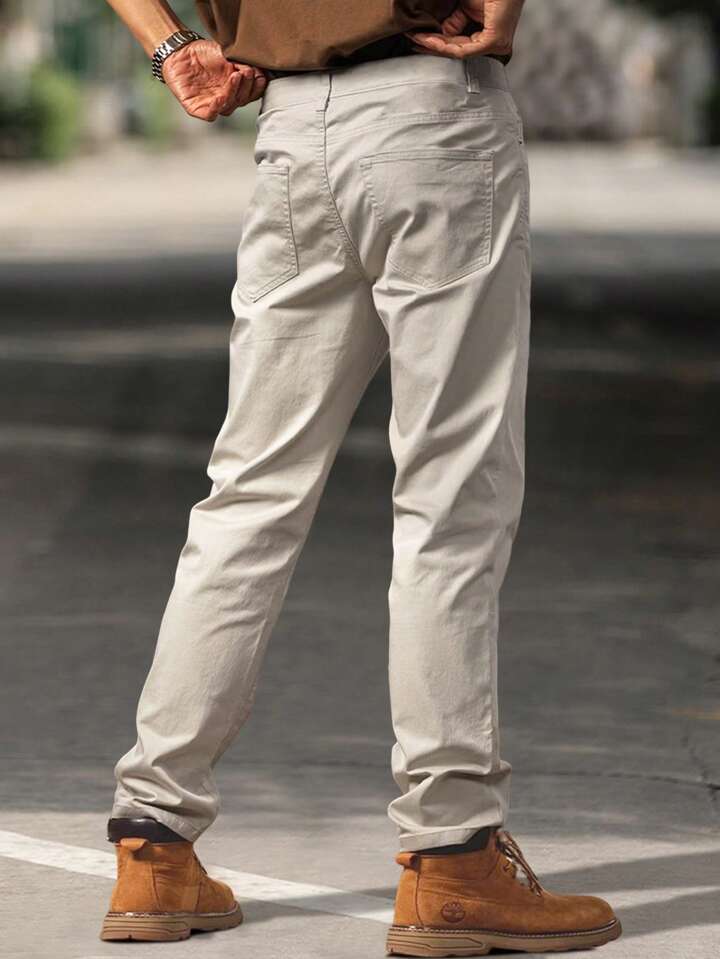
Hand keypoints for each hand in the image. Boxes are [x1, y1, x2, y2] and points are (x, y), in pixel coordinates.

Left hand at [162, 39, 266, 120]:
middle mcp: (226, 99)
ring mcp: (212, 105)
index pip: (251, 94)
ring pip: (228, 108)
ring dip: (233, 94)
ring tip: (235, 78)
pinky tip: (220, 96)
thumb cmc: (204, 53)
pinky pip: (210, 114)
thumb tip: (257, 71)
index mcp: (235, 89)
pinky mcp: (197, 109)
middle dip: (246, 87)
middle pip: (241, 101)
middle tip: (247, 72)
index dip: (257, 87)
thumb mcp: (227, 55)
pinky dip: (216, 108)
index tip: (258, 74)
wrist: (179, 51)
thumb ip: (241, 63)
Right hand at [406, 0, 524, 59]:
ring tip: (417, 39)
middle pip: (456, 50)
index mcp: (488, 35)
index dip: (437, 42)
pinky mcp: (493, 42)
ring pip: (457, 52)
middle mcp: (493, 43)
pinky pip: (464, 50)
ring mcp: (495, 44)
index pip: (458, 43)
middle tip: (413, 41)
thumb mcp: (465, 7)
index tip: (418, 37)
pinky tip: (429, 39)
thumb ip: (453, 22)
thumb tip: (440, 34)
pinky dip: (444, 46)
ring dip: (435, 46)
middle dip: (432, 46)